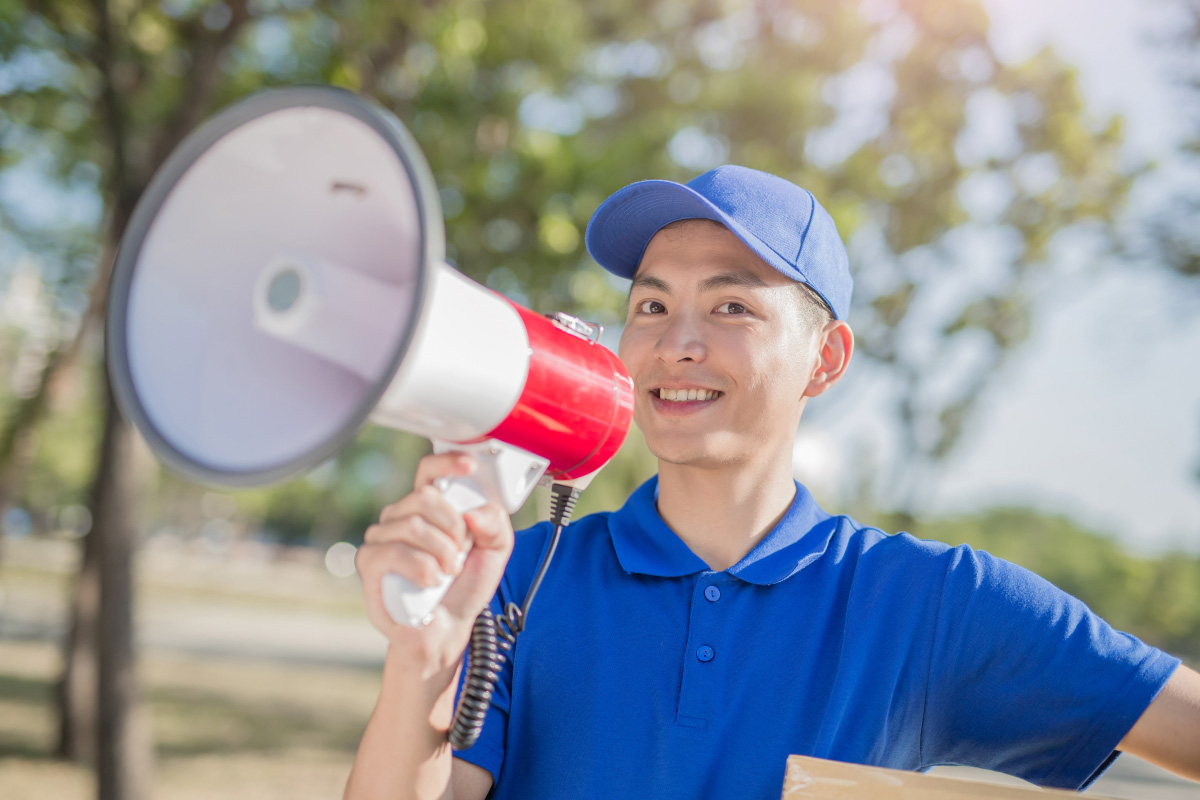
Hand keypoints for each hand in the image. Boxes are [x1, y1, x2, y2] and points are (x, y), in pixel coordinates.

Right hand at [355, 452, 514, 679]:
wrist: (446, 628)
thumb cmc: (464, 586)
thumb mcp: (495, 551)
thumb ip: (495, 524)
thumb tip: (473, 511)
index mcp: (430, 507)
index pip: (429, 471)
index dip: (446, 462)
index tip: (469, 466)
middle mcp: (402, 516)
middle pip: (424, 496)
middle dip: (453, 526)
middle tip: (461, 551)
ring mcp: (382, 537)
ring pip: (413, 524)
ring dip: (441, 552)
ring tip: (447, 572)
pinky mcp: (370, 562)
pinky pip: (395, 552)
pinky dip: (422, 569)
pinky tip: (430, 582)